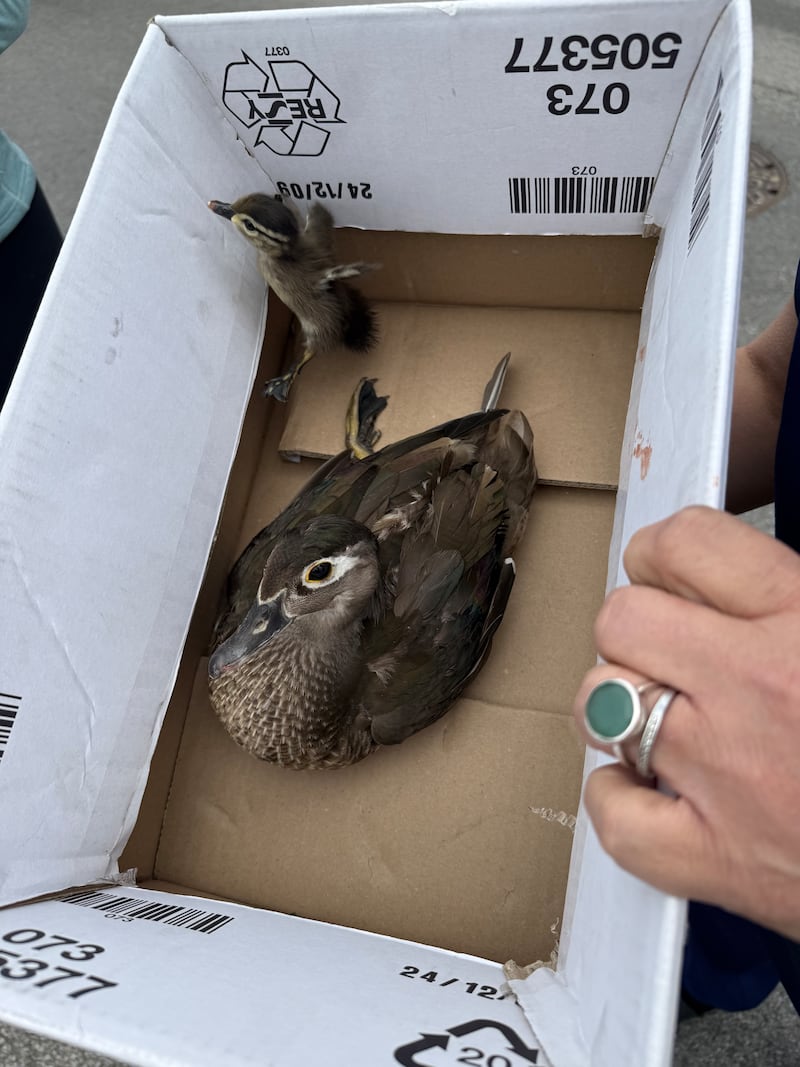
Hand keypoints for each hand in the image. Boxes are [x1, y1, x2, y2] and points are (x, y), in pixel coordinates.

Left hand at [574, 505, 799, 939]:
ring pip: (600, 703)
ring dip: (620, 702)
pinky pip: (614, 818)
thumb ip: (795, 591)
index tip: (669, 574)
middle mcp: (755, 688)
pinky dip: (617, 800)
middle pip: (622, 619)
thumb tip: (739, 574)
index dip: (663, 553)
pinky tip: (647, 787)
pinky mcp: (717, 859)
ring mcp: (727, 776)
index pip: (681, 543)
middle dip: (637, 626)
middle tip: (667, 646)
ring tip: (662, 713)